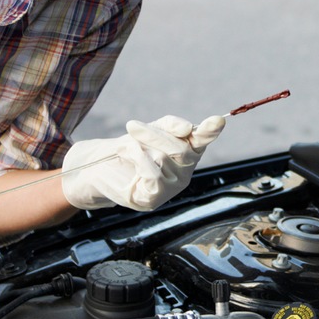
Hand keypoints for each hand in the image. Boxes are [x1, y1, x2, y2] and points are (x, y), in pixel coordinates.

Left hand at [61, 114, 225, 210]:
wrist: (100, 168)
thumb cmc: (131, 147)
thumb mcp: (152, 129)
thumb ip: (171, 125)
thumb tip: (189, 129)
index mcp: (189, 150)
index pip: (203, 139)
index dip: (210, 131)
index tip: (218, 121)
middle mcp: (186, 170)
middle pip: (181, 147)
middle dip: (155, 134)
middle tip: (132, 126)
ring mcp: (173, 187)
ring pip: (164, 158)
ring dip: (140, 147)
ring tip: (126, 149)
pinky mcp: (155, 198)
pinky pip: (153, 173)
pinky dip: (138, 160)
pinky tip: (127, 157)